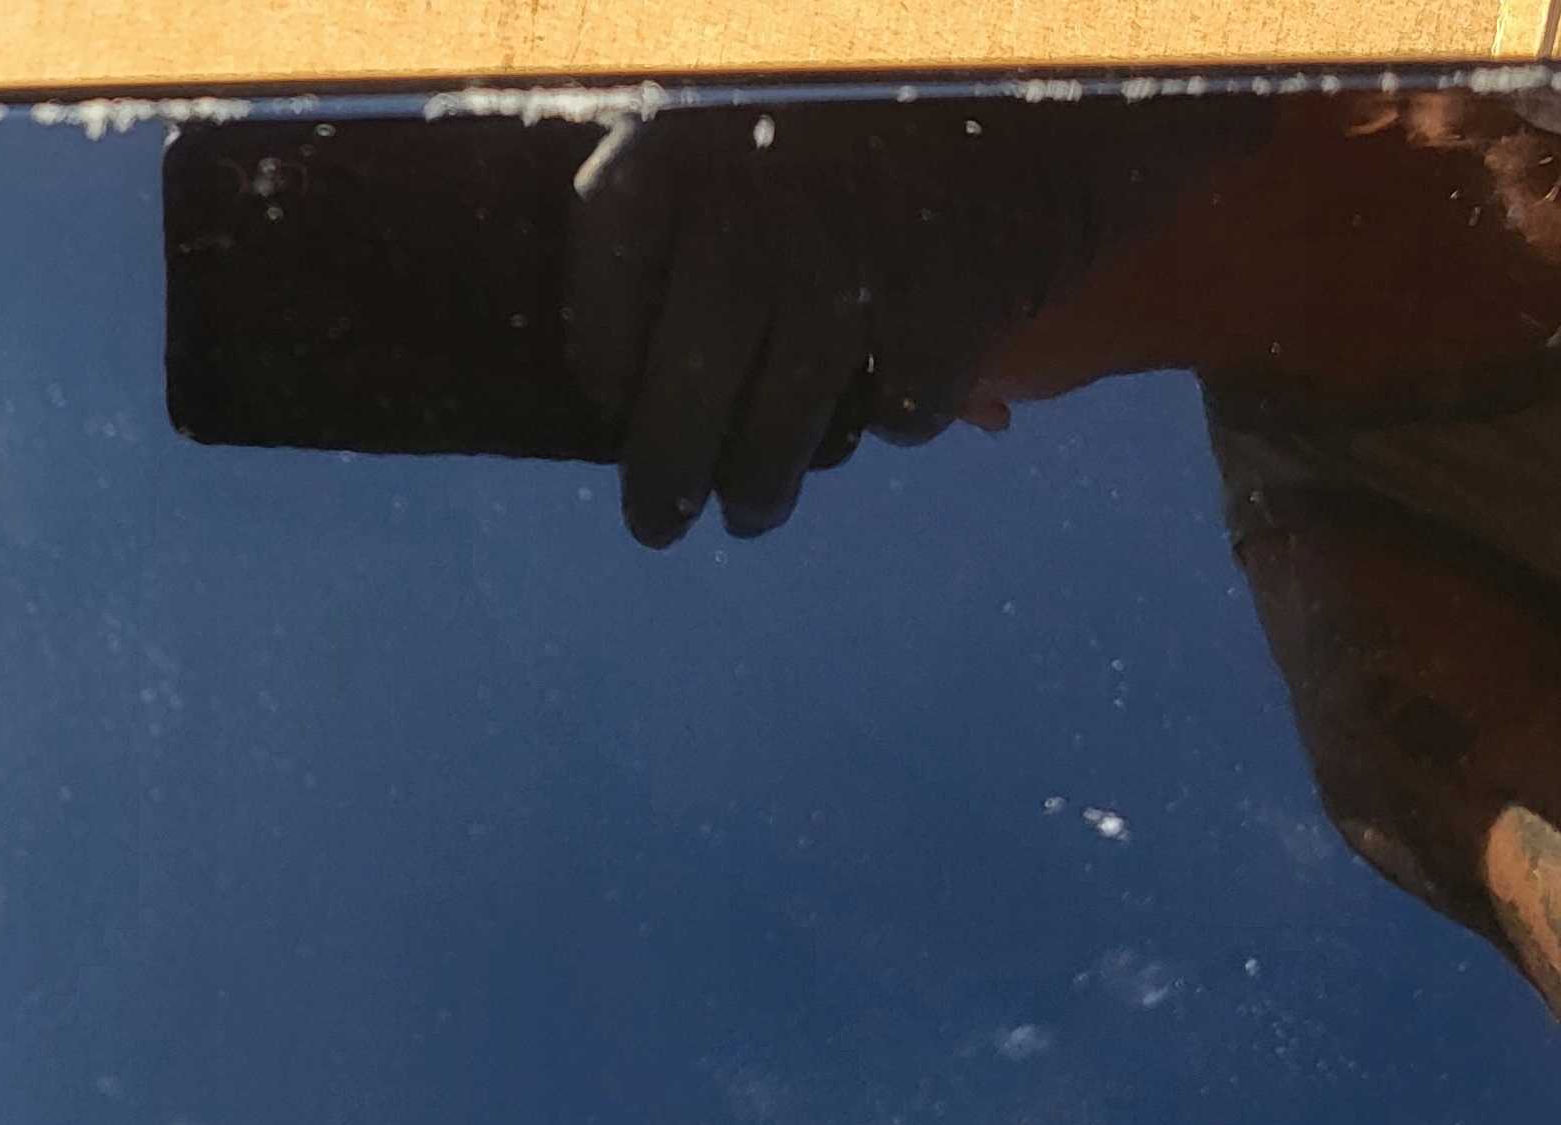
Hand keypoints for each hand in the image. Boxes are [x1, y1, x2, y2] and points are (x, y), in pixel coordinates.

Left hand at [570, 97, 1265, 546]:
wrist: (1065, 54)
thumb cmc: (884, 99)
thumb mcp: (754, 124)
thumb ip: (691, 222)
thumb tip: (632, 379)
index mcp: (672, 157)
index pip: (601, 321)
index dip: (608, 383)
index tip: (618, 411)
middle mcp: (742, 212)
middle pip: (676, 402)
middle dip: (665, 484)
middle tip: (658, 526)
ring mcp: (845, 264)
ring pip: (775, 437)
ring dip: (760, 491)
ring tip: (753, 509)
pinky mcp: (945, 303)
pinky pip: (897, 417)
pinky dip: (898, 416)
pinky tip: (900, 382)